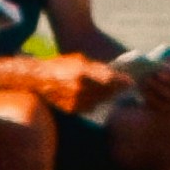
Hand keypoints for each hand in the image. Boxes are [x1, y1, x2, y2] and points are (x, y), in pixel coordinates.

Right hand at [6, 58, 126, 109]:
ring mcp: (76, 100)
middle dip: (117, 89)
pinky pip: (90, 108)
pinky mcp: (72, 109)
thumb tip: (114, 75)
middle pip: (106, 91)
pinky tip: (96, 97)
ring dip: (107, 96)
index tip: (130, 82)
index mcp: (83, 71)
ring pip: (100, 101)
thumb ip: (96, 68)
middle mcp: (80, 87)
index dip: (121, 81)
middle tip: (125, 87)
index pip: (109, 78)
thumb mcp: (80, 60)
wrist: (39, 79)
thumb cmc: (61, 65)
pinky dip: (96, 103)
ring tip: (113, 92)